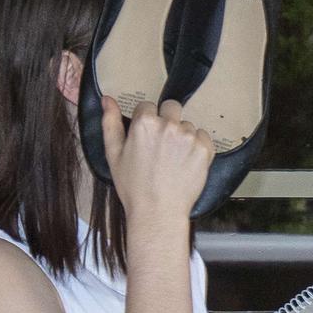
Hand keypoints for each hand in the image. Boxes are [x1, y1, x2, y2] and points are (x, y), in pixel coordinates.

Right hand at [101, 96, 213, 217]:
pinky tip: (186, 163)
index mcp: (144, 124)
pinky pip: (203, 137)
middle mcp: (168, 125)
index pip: (148, 106)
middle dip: (167, 121)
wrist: (158, 213)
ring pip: (187, 124)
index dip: (146, 122)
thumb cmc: (133, 188)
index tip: (147, 139)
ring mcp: (188, 137)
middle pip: (171, 107)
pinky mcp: (204, 149)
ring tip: (173, 160)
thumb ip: (110, 124)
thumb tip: (108, 99)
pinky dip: (197, 147)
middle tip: (162, 146)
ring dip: (182, 136)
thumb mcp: (113, 155)